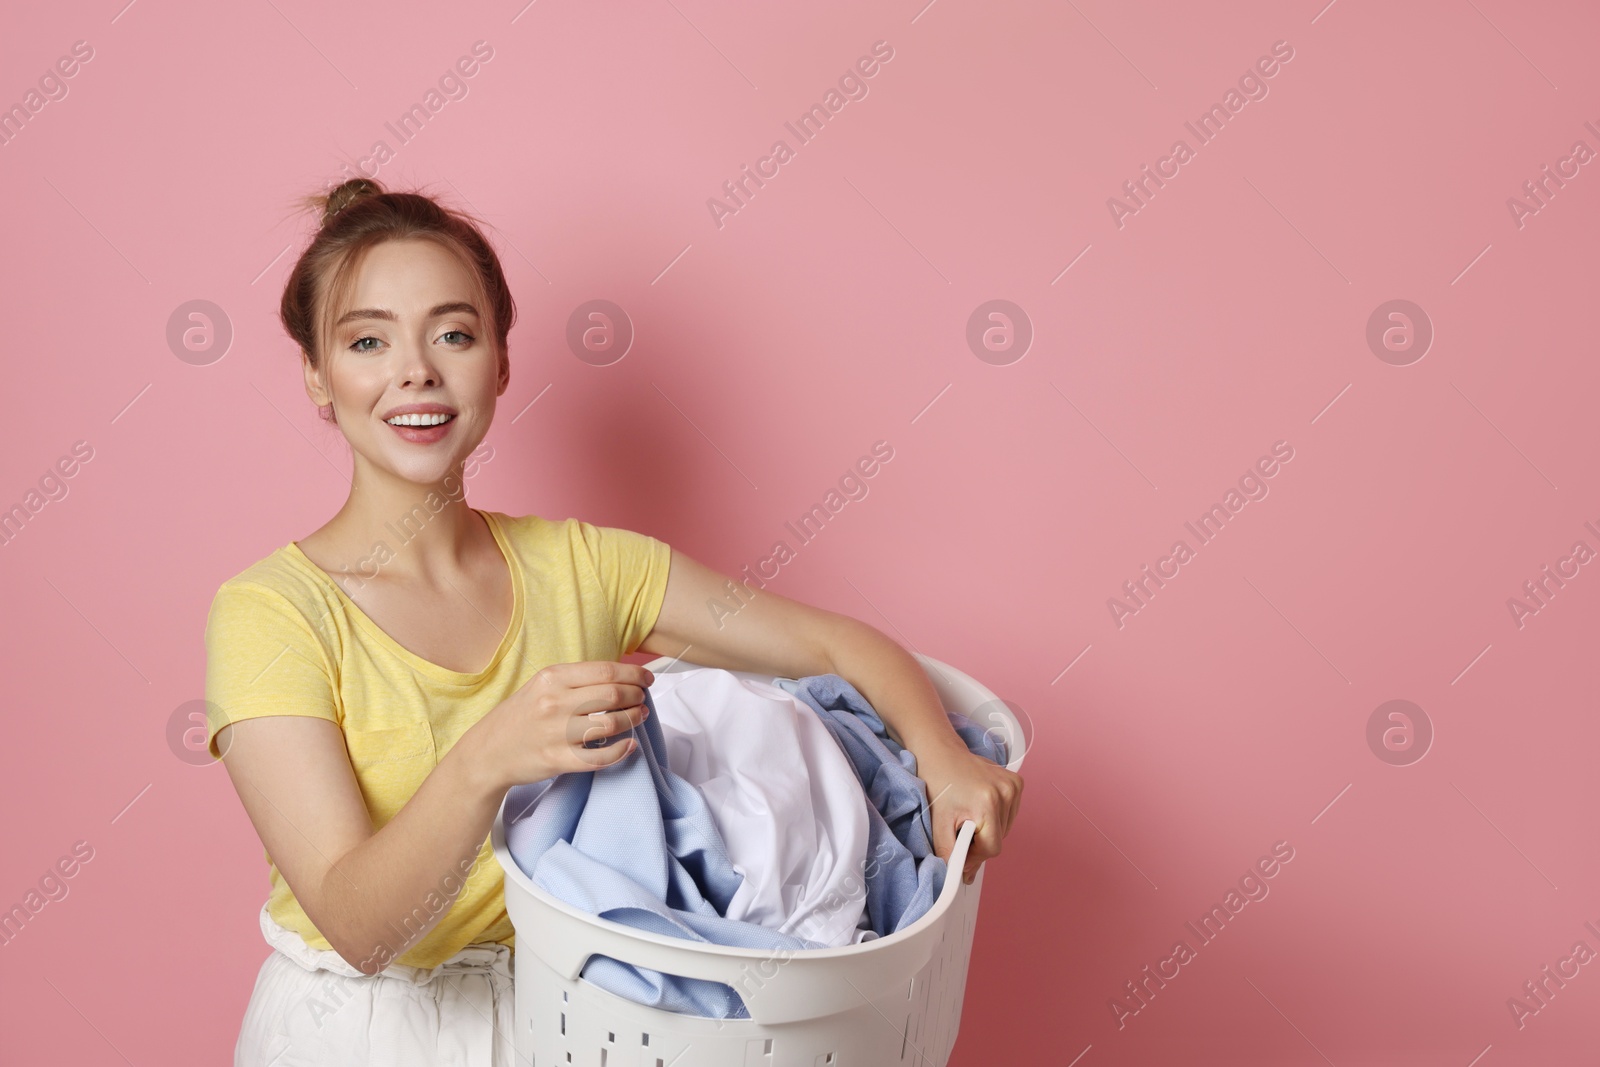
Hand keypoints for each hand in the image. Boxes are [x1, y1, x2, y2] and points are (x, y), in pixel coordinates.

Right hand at [471, 661, 654, 788]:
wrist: (487, 752)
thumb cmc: (520, 716)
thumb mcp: (541, 686)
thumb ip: (575, 680)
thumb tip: (619, 677)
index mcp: (552, 678)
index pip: (605, 671)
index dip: (634, 674)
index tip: (647, 679)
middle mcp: (554, 702)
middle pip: (612, 694)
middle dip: (636, 696)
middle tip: (643, 699)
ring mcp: (556, 732)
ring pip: (611, 723)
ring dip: (633, 719)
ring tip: (638, 717)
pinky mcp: (557, 759)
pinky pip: (599, 757)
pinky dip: (621, 751)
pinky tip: (629, 745)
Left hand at [914, 742, 1023, 884]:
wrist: (941, 754)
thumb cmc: (938, 784)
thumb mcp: (938, 823)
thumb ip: (949, 853)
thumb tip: (961, 877)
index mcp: (987, 803)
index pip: (992, 849)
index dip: (974, 856)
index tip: (960, 851)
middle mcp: (1005, 792)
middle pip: (999, 839)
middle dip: (980, 843)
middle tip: (960, 830)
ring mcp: (1013, 786)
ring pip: (1005, 828)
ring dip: (989, 830)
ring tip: (970, 816)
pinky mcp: (1016, 782)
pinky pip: (1010, 814)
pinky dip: (997, 817)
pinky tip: (981, 806)